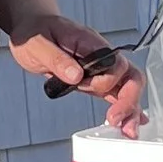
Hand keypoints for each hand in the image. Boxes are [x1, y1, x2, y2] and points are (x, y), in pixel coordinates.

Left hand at [9, 14, 144, 132]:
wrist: (32, 29)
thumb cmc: (35, 32)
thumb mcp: (37, 44)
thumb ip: (56, 58)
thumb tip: (76, 75)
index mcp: (90, 43)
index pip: (114, 62)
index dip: (106, 80)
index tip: (92, 92)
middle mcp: (101, 56)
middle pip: (130, 77)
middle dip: (129, 101)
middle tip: (119, 123)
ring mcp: (100, 69)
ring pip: (127, 88)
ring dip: (131, 110)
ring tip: (128, 131)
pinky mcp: (94, 80)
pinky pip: (116, 93)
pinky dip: (125, 108)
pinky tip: (130, 122)